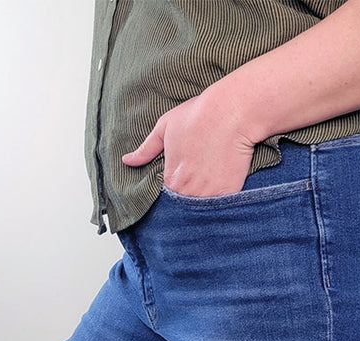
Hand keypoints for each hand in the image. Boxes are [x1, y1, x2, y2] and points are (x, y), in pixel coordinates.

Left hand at [121, 88, 256, 197]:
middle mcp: (187, 191)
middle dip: (189, 198)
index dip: (176, 188)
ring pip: (203, 209)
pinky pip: (223, 206)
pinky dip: (222, 203)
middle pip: (185, 205)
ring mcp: (208, 195)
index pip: (168, 195)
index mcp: (170, 178)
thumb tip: (127, 161)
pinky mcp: (228, 194)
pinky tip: (223, 190)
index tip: (184, 179)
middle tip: (199, 182)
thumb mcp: (165, 127)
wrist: (232, 112)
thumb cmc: (198, 115)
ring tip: (211, 185)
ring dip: (204, 204)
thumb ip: (146, 149)